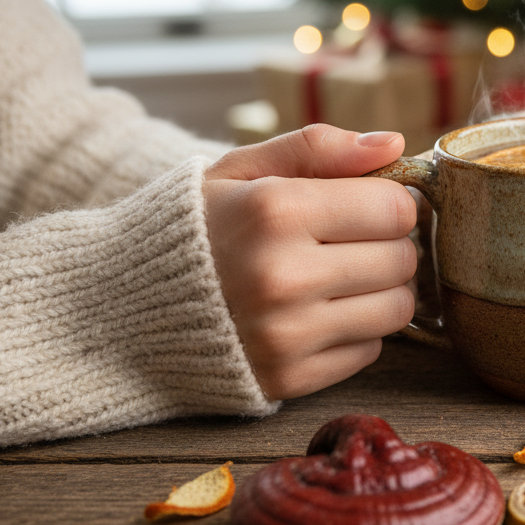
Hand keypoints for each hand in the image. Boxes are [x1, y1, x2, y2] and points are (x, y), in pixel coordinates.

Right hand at [202, 125, 417, 399]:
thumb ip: (319, 148)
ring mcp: (286, 335)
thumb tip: (394, 145)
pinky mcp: (289, 379)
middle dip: (389, 245)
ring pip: (397, 310)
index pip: (395, 208)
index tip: (367, 204)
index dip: (390, 202)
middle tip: (353, 241)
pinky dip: (356, 331)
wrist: (123, 307)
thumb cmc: (198, 226)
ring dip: (382, 291)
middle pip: (401, 260)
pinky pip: (369, 351)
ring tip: (342, 276)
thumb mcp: (242, 169)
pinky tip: (318, 313)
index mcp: (275, 212)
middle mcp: (283, 277)